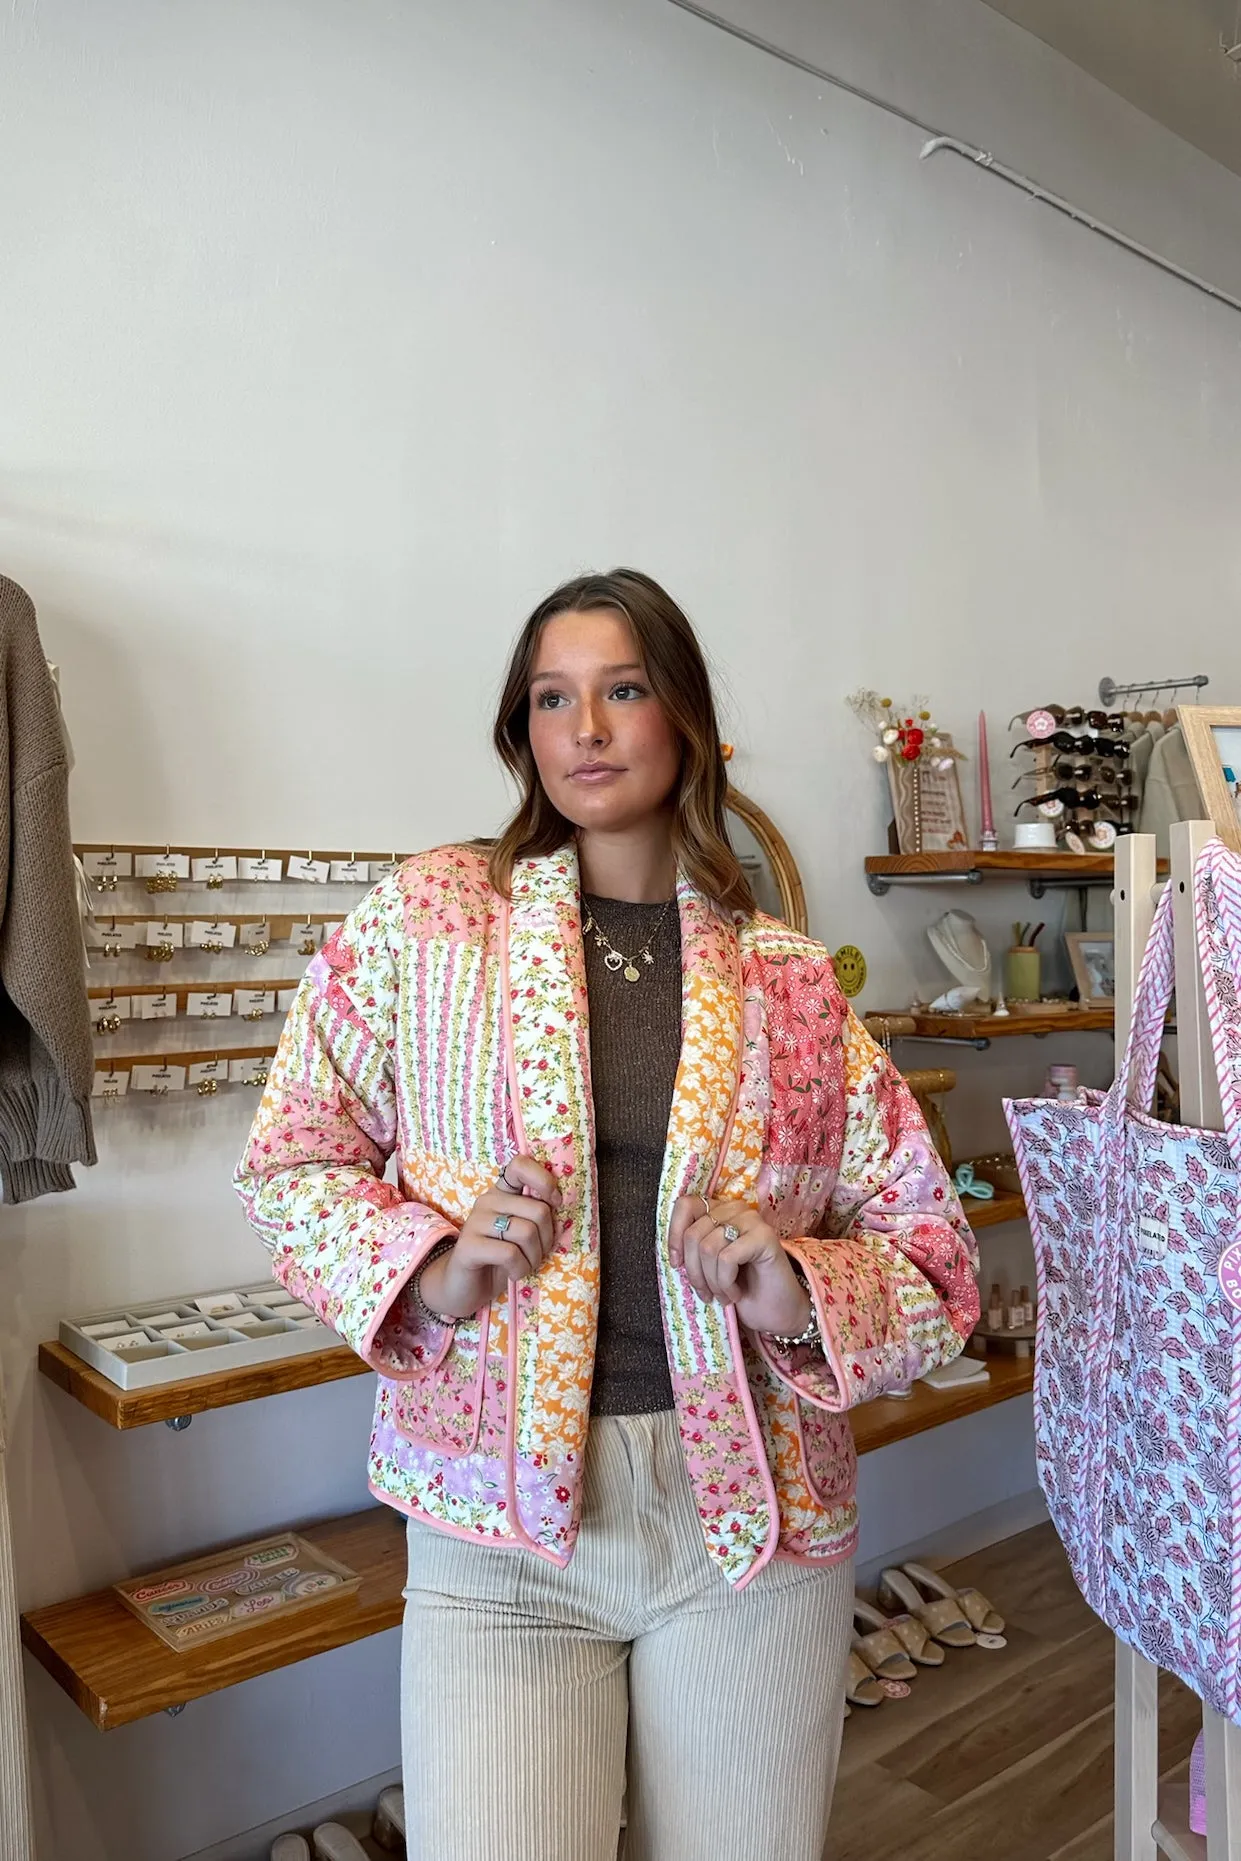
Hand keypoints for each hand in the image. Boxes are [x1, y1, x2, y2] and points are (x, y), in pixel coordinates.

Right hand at [419, 1156, 561, 1319]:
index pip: (520, 1165)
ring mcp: (475, 1221)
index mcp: (503, 1192)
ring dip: (534, 1257)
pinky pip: (510, 1253)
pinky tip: (513, 1274)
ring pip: (527, 1232)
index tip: (554, 1203)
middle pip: (538, 1210)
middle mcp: (487, 1200)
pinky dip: (520, 1268)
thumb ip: (538, 1217)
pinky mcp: (468, 1245)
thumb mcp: (524, 1235)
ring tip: (525, 1265)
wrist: (466, 1288)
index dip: (544, 1181)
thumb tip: (562, 1206)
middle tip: (537, 1254)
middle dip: (547, 1240)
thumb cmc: (502, 1260)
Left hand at [668, 1195, 811, 1337]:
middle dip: (694, 1272)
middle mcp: (735, 1209)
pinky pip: (727, 1258)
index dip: (674, 1235)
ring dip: (712, 1282)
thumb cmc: (740, 1288)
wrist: (774, 1312)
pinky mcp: (765, 1236)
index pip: (685, 1205)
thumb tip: (673, 1250)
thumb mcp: (708, 1265)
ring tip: (723, 1295)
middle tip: (707, 1294)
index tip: (677, 1264)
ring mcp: (752, 1220)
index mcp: (719, 1210)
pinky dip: (725, 1283)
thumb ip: (693, 1248)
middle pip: (693, 1234)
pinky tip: (735, 1293)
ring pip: (708, 1248)